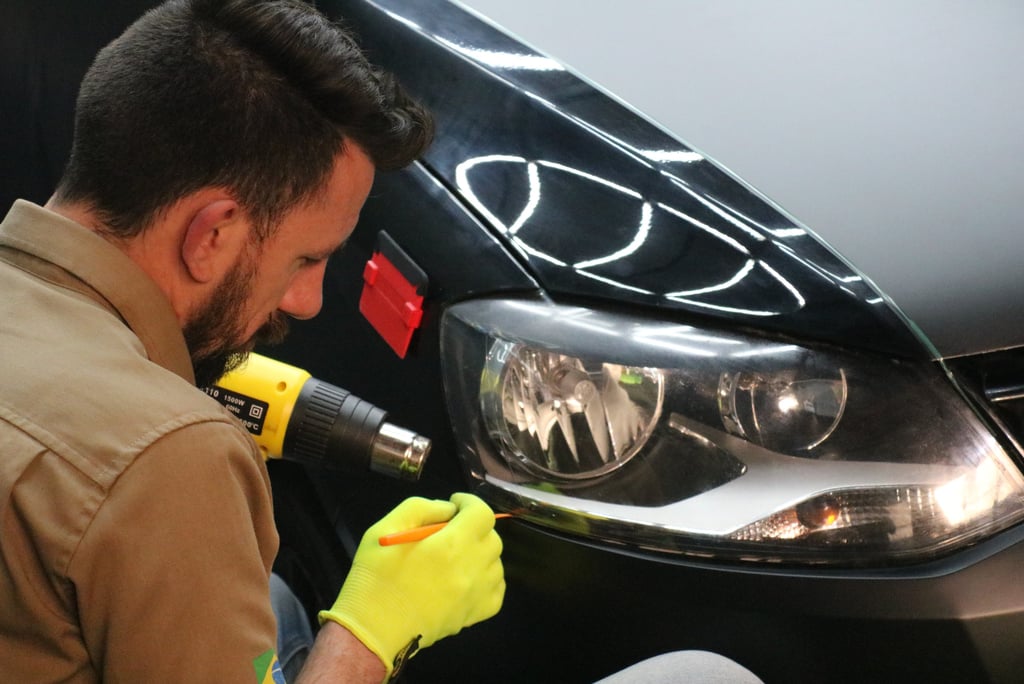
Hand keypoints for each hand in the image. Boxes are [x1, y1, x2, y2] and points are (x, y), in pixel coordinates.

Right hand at [319, 493, 504, 673]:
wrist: (373, 631)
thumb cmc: (375, 578)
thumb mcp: (385, 529)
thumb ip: (420, 508)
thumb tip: (447, 509)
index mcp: (449, 546)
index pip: (482, 514)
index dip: (470, 502)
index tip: (455, 504)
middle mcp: (470, 569)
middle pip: (492, 537)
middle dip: (474, 526)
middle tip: (451, 530)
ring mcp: (475, 595)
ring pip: (496, 563)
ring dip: (481, 552)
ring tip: (456, 556)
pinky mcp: (474, 615)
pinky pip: (496, 590)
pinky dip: (488, 579)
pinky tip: (467, 577)